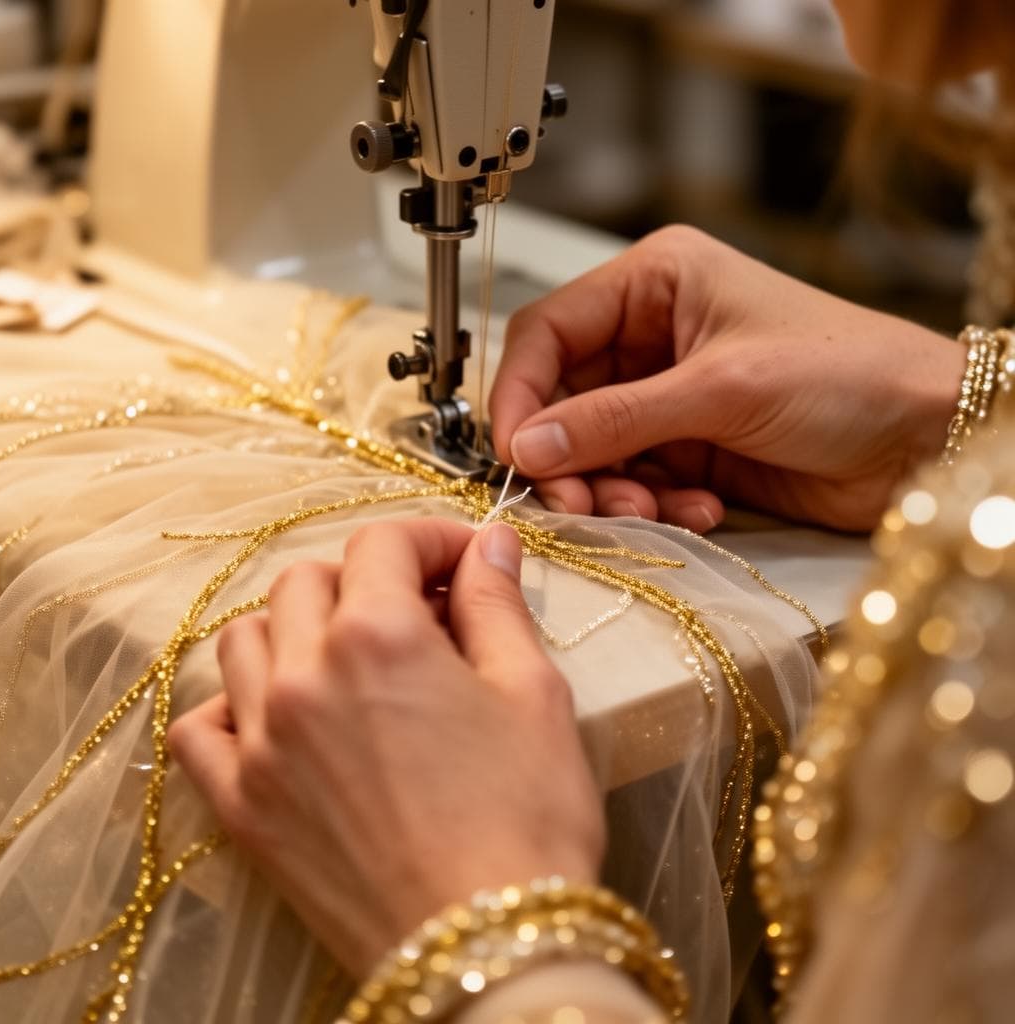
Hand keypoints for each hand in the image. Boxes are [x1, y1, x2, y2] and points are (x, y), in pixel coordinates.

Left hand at [168, 520, 603, 976]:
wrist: (484, 950)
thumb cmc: (527, 818)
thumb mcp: (532, 693)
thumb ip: (498, 603)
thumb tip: (489, 543)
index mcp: (378, 637)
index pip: (383, 543)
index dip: (431, 539)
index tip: (466, 563)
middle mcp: (303, 676)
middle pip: (307, 580)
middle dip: (367, 577)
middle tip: (422, 612)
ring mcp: (261, 743)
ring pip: (245, 638)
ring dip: (298, 626)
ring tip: (351, 657)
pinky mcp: (243, 807)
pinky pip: (201, 728)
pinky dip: (234, 703)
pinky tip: (282, 716)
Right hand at [491, 226, 965, 531]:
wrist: (926, 437)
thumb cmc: (848, 373)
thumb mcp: (720, 389)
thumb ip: (614, 420)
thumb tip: (525, 447)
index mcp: (656, 282)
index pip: (548, 332)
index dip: (521, 393)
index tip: (513, 452)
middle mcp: (653, 335)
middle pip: (565, 399)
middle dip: (568, 456)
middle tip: (575, 502)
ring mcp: (670, 394)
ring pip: (595, 448)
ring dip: (611, 488)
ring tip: (648, 509)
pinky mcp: (689, 445)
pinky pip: (636, 479)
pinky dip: (653, 503)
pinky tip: (698, 509)